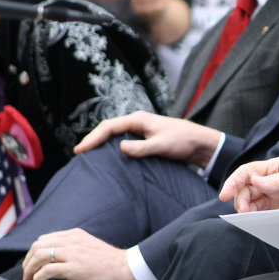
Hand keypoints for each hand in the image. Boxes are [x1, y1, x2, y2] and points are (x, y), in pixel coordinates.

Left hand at [21, 229, 136, 279]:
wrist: (127, 268)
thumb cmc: (111, 262)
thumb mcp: (90, 247)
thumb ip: (76, 248)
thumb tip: (61, 259)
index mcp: (75, 234)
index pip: (44, 238)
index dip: (33, 253)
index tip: (32, 266)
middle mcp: (72, 240)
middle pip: (37, 246)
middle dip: (27, 262)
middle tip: (27, 276)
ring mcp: (73, 253)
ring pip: (39, 256)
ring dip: (29, 272)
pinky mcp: (74, 268)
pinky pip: (46, 271)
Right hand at [74, 110, 222, 168]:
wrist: (199, 143)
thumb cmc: (183, 141)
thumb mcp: (162, 145)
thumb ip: (142, 147)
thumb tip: (121, 147)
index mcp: (138, 120)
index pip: (109, 126)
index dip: (93, 138)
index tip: (80, 150)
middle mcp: (137, 123)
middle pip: (108, 130)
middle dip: (93, 140)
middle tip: (78, 155)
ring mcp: (140, 131)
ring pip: (115, 136)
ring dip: (102, 145)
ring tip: (87, 158)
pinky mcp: (144, 140)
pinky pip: (123, 143)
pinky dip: (112, 149)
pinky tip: (107, 160)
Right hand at [219, 157, 278, 229]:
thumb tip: (255, 181)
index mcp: (278, 167)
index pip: (248, 172)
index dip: (234, 181)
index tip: (224, 194)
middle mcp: (275, 182)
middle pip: (247, 189)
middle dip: (240, 199)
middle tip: (244, 212)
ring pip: (253, 204)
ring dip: (247, 211)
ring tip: (250, 219)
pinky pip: (265, 216)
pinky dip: (257, 220)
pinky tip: (257, 224)